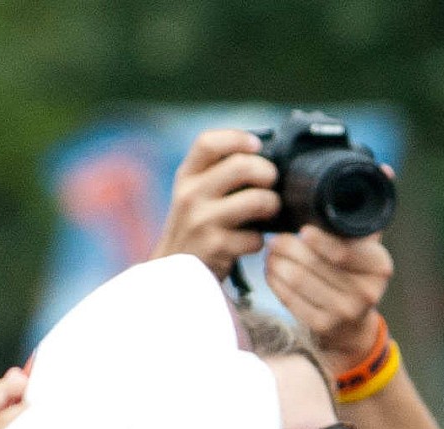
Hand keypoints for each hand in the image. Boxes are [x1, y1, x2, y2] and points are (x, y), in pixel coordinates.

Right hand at [153, 130, 274, 277]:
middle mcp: (190, 195)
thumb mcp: (194, 195)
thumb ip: (216, 174)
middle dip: (267, 172)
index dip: (238, 138)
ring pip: (255, 200)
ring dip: (271, 205)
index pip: (208, 142)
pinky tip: (250, 243)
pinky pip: (255, 237)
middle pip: (241, 166)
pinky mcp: (215, 247)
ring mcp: (201, 222)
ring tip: (269, 211)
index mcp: (186, 176)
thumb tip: (259, 155)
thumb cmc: (194, 229)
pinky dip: (259, 240)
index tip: (256, 145)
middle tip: (271, 183)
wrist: (172, 275)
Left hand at [265, 225, 394, 369]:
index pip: (342, 251)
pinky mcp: (323, 327)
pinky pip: (290, 299)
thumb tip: (374, 174)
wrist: (353, 323)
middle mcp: (366, 293)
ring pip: (298, 280)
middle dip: (288, 248)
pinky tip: (272, 271)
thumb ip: (361, 218)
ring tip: (271, 253)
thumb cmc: (354, 272)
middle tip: (275, 239)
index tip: (301, 229)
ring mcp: (344, 313)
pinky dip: (276, 282)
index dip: (318, 240)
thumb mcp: (365, 248)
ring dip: (277, 263)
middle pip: (314, 264)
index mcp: (379, 266)